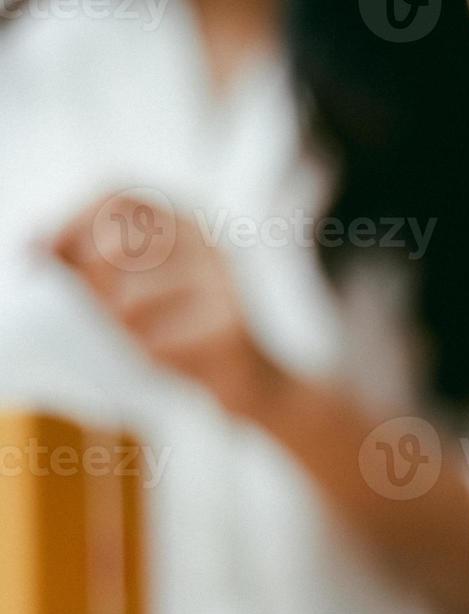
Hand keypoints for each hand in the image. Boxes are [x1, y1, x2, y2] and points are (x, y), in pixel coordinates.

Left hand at [51, 192, 286, 418]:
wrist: (258, 385)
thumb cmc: (186, 337)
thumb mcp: (137, 293)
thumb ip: (91, 268)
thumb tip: (33, 247)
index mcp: (187, 225)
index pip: (117, 197)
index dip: (71, 221)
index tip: (41, 253)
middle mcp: (209, 245)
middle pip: (116, 246)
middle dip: (91, 283)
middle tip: (99, 312)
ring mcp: (222, 285)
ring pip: (129, 304)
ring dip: (122, 332)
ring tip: (142, 344)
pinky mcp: (231, 329)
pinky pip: (157, 345)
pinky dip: (150, 359)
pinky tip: (170, 362)